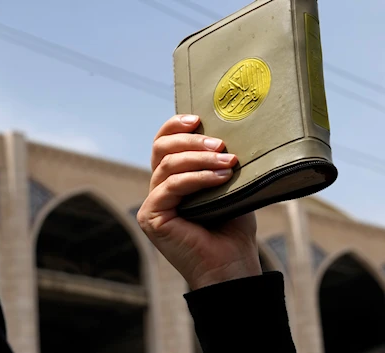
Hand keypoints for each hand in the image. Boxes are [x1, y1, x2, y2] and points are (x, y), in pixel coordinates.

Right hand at [137, 114, 260, 289]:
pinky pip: (172, 186)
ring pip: (168, 165)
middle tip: (221, 144)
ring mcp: (152, 204)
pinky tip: (220, 178)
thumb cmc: (233, 229)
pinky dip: (198, 178)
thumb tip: (226, 133)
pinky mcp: (151, 217)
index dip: (175, 126)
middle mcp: (158, 190)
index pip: (164, 144)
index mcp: (173, 180)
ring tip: (229, 162)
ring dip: (201, 159)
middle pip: (162, 148)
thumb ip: (218, 163)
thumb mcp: (228, 187)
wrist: (233, 266)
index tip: (199, 119)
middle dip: (192, 140)